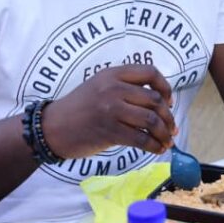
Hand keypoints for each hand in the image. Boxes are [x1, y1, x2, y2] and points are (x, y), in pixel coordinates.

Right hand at [41, 65, 175, 158]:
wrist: (52, 128)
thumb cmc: (80, 108)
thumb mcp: (100, 85)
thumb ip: (126, 86)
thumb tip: (161, 100)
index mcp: (113, 74)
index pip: (150, 72)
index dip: (165, 87)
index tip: (169, 101)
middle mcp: (113, 88)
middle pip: (155, 100)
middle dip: (168, 116)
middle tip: (171, 128)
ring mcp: (111, 110)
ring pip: (151, 120)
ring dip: (164, 133)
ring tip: (167, 141)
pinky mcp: (110, 131)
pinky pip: (141, 138)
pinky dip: (154, 146)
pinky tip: (158, 149)